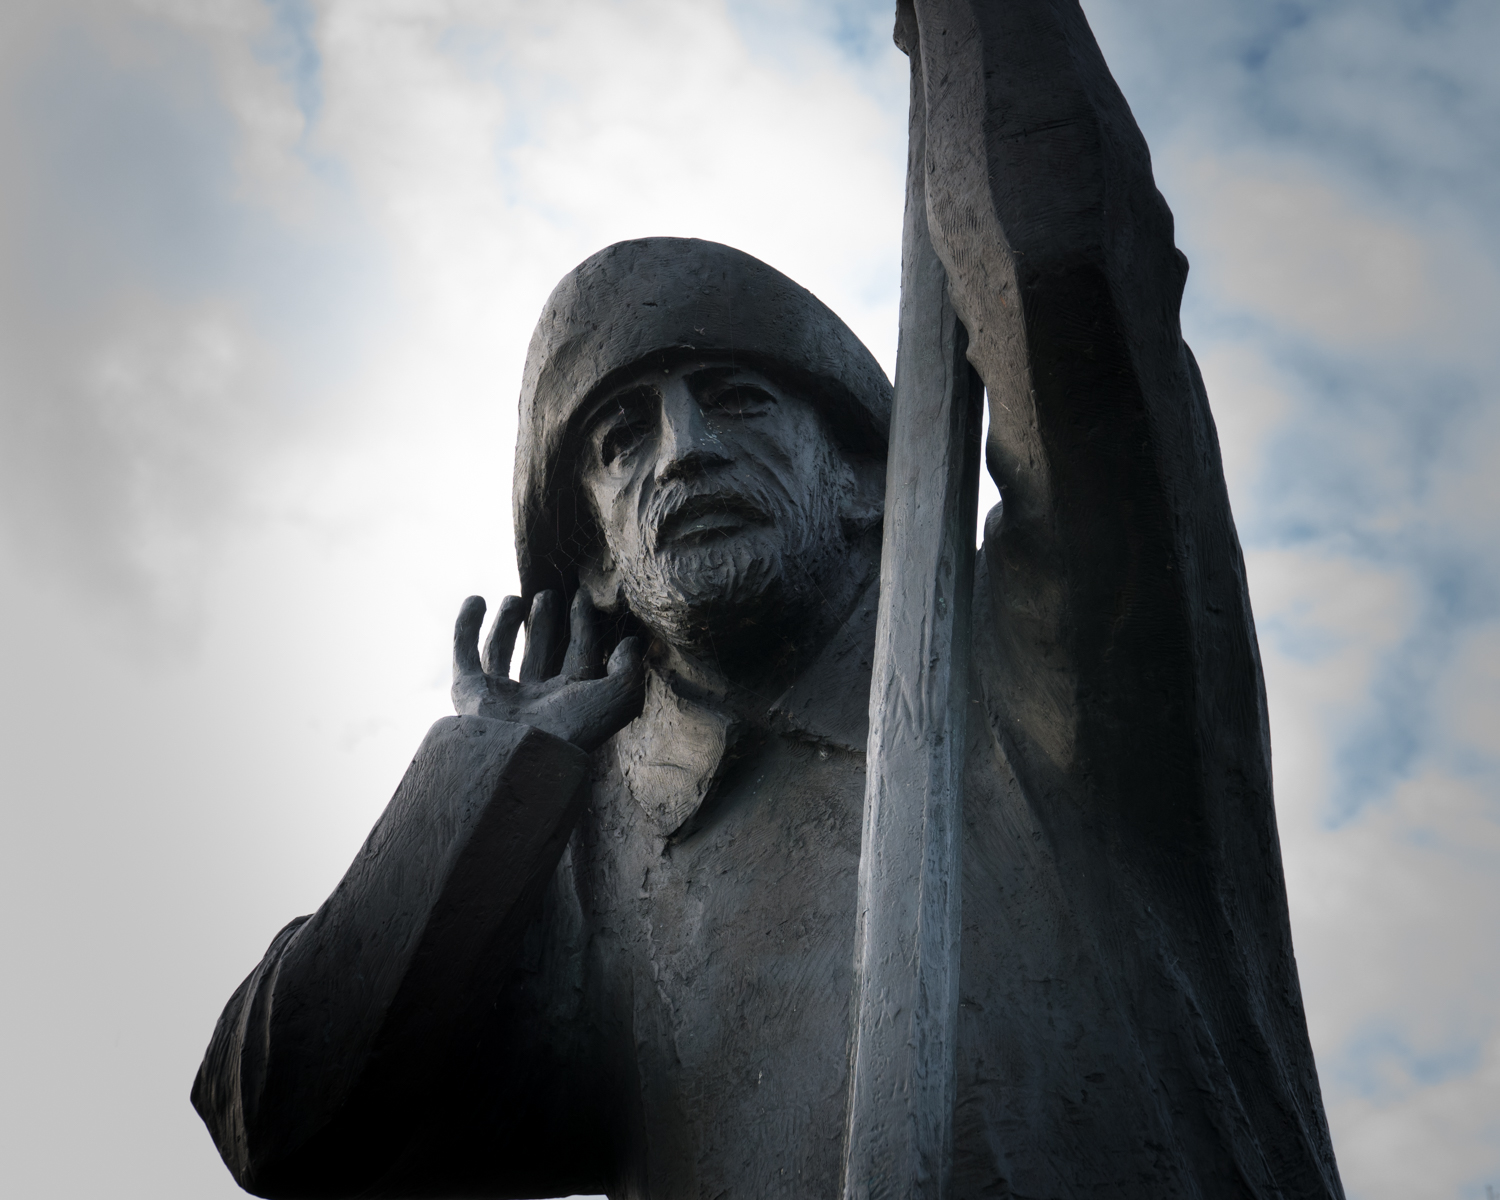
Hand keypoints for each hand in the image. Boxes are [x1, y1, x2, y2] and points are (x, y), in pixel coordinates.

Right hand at [451, 590, 644, 751]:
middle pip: (540, 654)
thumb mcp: (616, 697)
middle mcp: (533, 700)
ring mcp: (499, 697)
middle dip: (544, 624)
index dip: (582, 625)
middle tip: (548, 594)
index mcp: (568, 702)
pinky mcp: (468, 693)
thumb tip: (633, 643)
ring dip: (507, 624)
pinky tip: (475, 599)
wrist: (520, 752)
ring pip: (502, 654)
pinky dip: (466, 626)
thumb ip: (629, 670)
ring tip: (514, 597)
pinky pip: (465, 653)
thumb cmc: (574, 728)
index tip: (583, 595)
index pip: (578, 655)